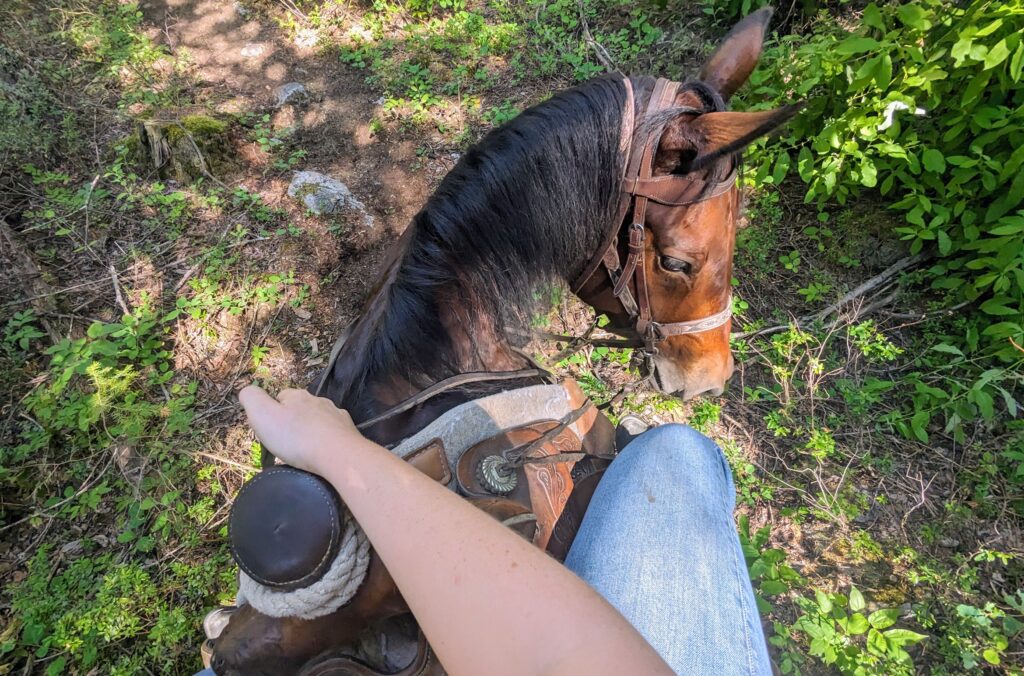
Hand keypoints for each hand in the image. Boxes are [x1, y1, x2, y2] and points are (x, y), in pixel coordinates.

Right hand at [238, 385, 364, 474]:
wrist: (338, 455)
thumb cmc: (296, 437)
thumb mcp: (262, 415)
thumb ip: (251, 398)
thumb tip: (247, 391)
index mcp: (297, 395)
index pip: (279, 397)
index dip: (270, 413)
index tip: (268, 431)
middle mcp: (318, 401)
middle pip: (299, 409)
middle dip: (291, 424)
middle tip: (285, 444)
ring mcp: (336, 415)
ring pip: (317, 421)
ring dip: (308, 432)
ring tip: (303, 451)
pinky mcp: (348, 432)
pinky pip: (332, 434)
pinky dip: (325, 441)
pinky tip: (321, 453)